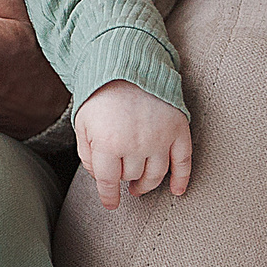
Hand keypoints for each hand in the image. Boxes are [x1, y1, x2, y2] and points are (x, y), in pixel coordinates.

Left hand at [73, 79, 193, 206]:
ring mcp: (159, 137)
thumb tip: (100, 178)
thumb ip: (87, 154)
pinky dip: (182, 179)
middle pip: (131, 176)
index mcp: (107, 142)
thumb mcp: (83, 123)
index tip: (111, 204)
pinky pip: (183, 162)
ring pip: (156, 175)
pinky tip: (177, 191)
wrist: (127, 62)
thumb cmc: (101, 95)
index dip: (109, 197)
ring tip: (139, 186)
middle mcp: (135, 144)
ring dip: (147, 184)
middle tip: (122, 176)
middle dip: (124, 179)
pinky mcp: (178, 129)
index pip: (108, 182)